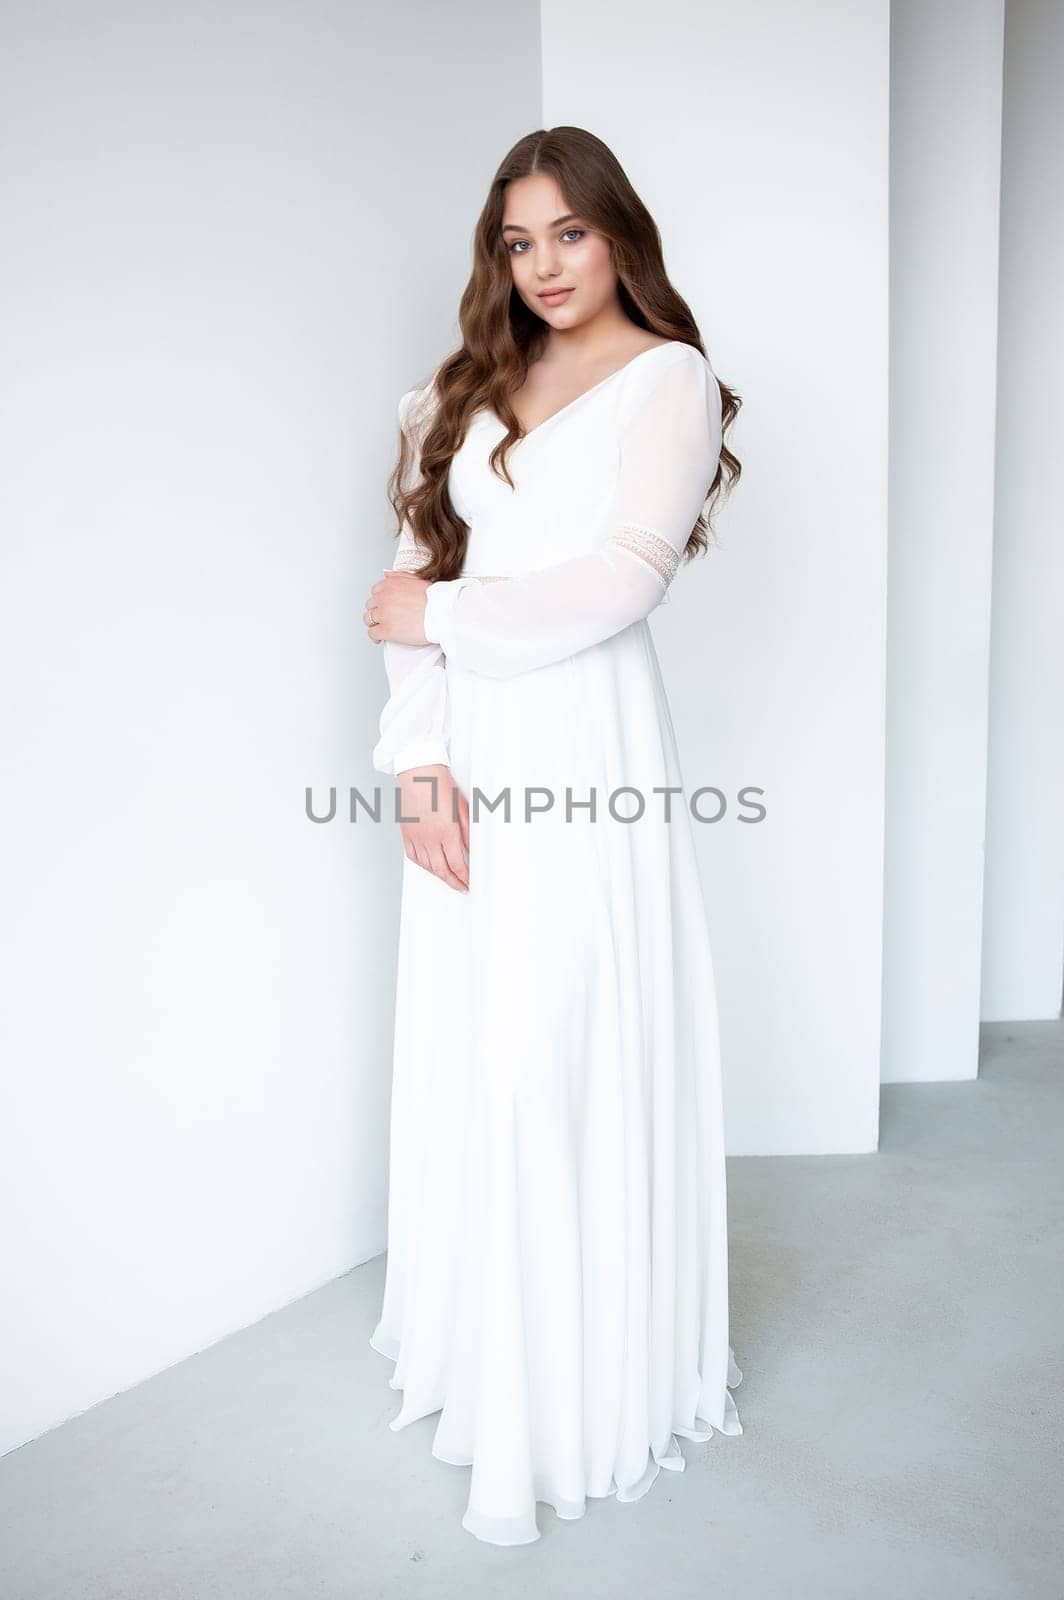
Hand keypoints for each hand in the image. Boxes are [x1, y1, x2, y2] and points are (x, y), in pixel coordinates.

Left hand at [363, 571, 429, 644]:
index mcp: (390, 584)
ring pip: (368, 619)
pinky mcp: (386, 630)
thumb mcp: (417, 579)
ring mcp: (383, 614)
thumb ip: (400, 577)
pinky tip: (380, 638)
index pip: (375, 592)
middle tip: (384, 618)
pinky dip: (375, 636)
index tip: (384, 607)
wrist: (441, 613)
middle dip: (376, 612)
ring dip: (374, 624)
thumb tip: (387, 575)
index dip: (380, 601)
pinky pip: (372, 633)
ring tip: (381, 628)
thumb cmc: (434, 599)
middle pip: (370, 606)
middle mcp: (384, 597)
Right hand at [396, 764, 469, 892]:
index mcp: (446, 831)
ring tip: (449, 878)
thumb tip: (471, 850)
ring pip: (427, 866)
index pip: (458, 863)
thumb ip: (468, 831)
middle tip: (462, 888)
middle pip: (442, 870)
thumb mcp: (462, 807)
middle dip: (454, 882)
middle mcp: (430, 837)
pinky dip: (423, 865)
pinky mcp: (406, 833)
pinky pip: (414, 857)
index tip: (470, 882)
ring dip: (439, 875)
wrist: (418, 772)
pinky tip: (430, 866)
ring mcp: (416, 837)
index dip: (465, 877)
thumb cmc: (441, 784)